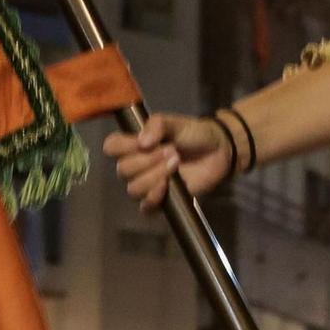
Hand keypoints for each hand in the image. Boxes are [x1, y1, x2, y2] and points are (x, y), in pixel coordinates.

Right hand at [102, 113, 235, 210]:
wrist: (218, 150)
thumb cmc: (193, 134)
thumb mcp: (176, 123)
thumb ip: (157, 125)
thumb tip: (142, 142)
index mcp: (134, 144)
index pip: (111, 147)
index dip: (123, 146)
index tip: (143, 142)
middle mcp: (136, 165)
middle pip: (123, 170)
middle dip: (148, 160)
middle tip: (172, 150)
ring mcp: (147, 184)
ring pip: (134, 189)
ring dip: (155, 176)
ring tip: (176, 163)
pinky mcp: (160, 200)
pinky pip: (146, 206)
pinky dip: (155, 196)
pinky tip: (169, 184)